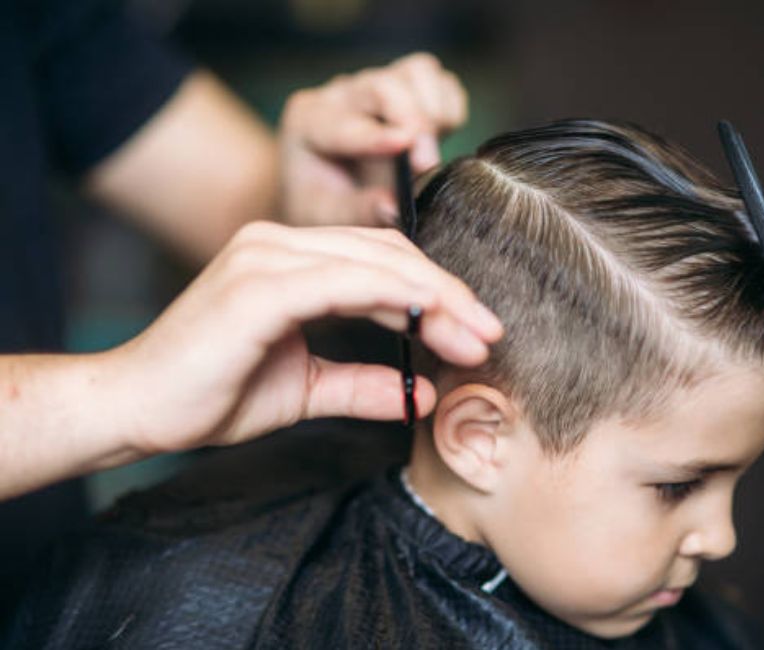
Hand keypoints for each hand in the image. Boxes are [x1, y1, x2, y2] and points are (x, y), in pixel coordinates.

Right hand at [105, 221, 500, 455]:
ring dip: (433, 298)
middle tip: (490, 334)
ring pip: (373, 262)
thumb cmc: (210, 394)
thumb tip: (420, 394)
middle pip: (387, 255)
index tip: (476, 332)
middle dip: (447, 295)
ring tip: (474, 337)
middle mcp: (277, 244)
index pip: (381, 263)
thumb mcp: (305, 388)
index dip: (435, 293)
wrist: (136, 408)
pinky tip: (428, 321)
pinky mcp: (257, 285)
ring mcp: (265, 257)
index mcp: (288, 259)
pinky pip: (341, 282)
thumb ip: (362, 384)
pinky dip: (391, 297)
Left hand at [279, 52, 466, 227]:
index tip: (404, 146)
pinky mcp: (408, 86)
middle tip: (427, 164)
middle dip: (414, 121)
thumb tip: (394, 207)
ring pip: (418, 73)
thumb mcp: (329, 216)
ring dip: (434, 110)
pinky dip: (450, 109)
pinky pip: (442, 83)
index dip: (376, 135)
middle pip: (385, 86)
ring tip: (429, 151)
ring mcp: (378, 85)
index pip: (344, 123)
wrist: (328, 183)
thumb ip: (359, 211)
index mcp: (311, 122)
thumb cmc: (324, 200)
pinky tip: (439, 139)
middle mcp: (343, 95)